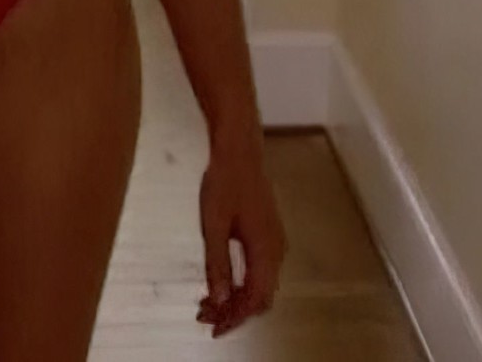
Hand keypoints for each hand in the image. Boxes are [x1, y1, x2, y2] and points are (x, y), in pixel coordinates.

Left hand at [196, 133, 285, 335]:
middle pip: (260, 297)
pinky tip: (220, 281)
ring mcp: (275, 244)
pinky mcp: (269, 236)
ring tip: (207, 303)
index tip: (213, 328)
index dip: (236, 318)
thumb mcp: (212, 226)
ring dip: (236, 298)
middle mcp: (277, 252)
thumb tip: (217, 300)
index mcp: (266, 252)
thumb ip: (216, 264)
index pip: (255, 300)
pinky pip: (259, 270)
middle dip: (235, 312)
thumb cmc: (223, 185)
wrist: (239, 152)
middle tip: (205, 317)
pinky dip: (241, 282)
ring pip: (260, 284)